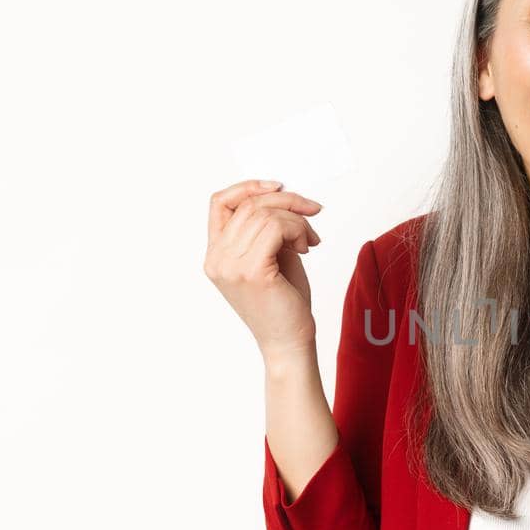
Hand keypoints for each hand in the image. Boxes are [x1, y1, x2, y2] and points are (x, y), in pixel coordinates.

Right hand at [203, 179, 323, 359]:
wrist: (289, 342)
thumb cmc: (284, 303)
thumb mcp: (273, 256)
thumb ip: (269, 227)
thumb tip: (284, 195)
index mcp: (216, 254)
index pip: (220, 203)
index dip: (248, 187)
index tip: (279, 186)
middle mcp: (217, 258)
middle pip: (249, 204)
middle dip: (287, 201)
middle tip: (313, 211)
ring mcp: (230, 265)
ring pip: (266, 214)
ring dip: (297, 220)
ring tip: (310, 240)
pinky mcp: (251, 271)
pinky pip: (277, 228)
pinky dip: (298, 230)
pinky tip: (307, 248)